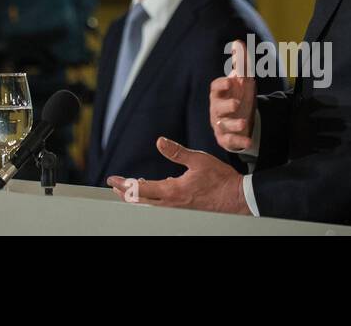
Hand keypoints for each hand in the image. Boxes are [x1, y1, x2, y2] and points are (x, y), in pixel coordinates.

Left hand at [107, 137, 249, 213]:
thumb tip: (159, 141)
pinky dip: (152, 198)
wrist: (238, 198)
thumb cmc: (220, 179)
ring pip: (151, 205)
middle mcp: (172, 203)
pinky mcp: (186, 209)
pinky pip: (163, 206)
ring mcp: (179, 209)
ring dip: (138, 197)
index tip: (112, 180)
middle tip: (114, 186)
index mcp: (172, 191)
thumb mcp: (198, 159)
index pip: (140, 190)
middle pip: (141, 201)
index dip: (124, 185)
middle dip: (126, 193)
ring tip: (129, 189)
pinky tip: (155, 189)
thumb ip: (177, 152)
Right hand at [210, 38, 255, 152]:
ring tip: (244, 123)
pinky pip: (230, 141)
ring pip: (223, 125)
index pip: (215, 88)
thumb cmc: (237, 96)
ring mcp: (221, 124)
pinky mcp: (226, 139)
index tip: (230, 81)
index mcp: (219, 94)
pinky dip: (239, 141)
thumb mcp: (242, 80)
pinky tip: (249, 141)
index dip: (221, 85)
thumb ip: (240, 63)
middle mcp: (217, 109)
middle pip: (217, 107)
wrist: (241, 120)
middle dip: (226, 106)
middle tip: (236, 104)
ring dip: (233, 124)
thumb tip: (238, 42)